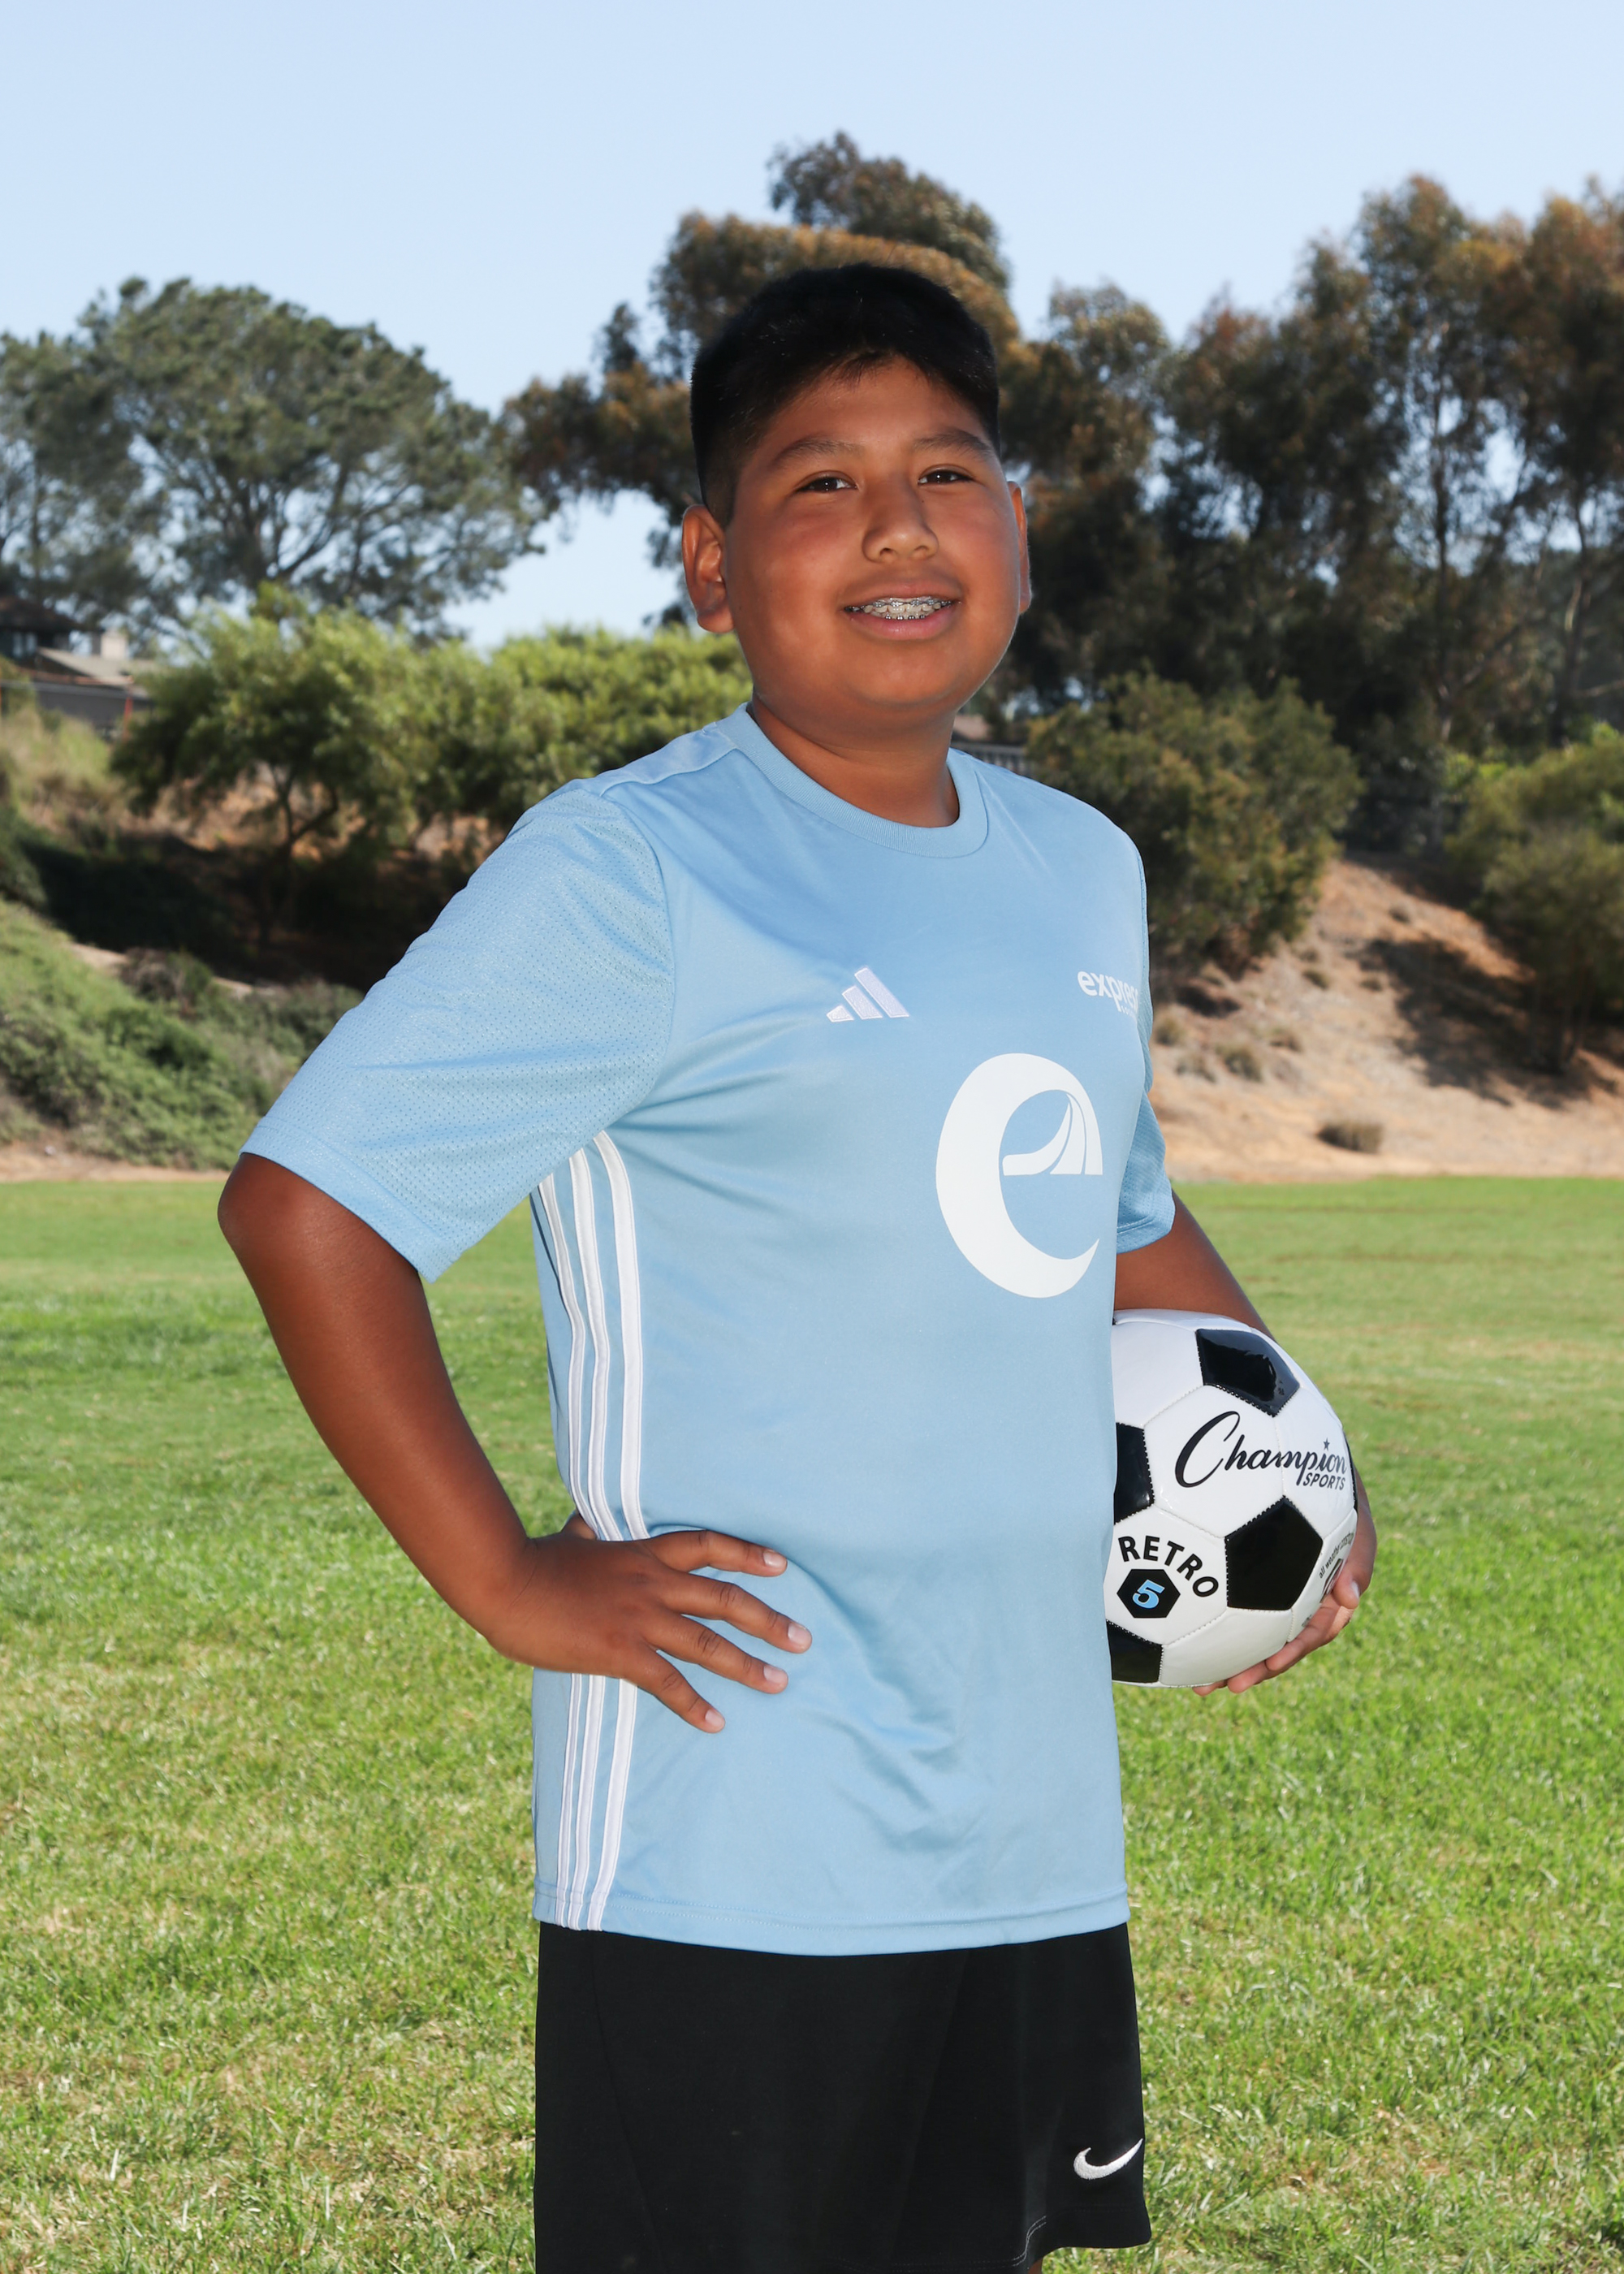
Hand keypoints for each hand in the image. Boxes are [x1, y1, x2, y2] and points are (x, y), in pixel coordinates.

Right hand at [489, 1515, 811, 1732]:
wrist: (506, 1581)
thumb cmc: (536, 1560)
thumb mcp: (574, 1538)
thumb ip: (592, 1532)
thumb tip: (589, 1524)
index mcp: (644, 1553)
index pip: (708, 1546)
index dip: (748, 1554)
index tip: (781, 1566)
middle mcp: (652, 1583)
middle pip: (724, 1599)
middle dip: (768, 1620)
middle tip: (803, 1640)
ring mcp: (639, 1618)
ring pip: (707, 1643)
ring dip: (747, 1665)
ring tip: (779, 1683)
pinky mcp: (620, 1651)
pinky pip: (667, 1682)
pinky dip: (694, 1705)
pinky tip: (716, 1723)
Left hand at [1193, 1465, 1375, 1696]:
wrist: (1283, 1432)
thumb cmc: (1320, 1466)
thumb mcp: (1350, 1504)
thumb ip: (1359, 1550)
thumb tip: (1352, 1599)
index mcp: (1329, 1578)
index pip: (1318, 1627)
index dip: (1294, 1649)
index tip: (1269, 1665)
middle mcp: (1302, 1583)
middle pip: (1282, 1637)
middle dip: (1257, 1665)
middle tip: (1223, 1686)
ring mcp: (1274, 1575)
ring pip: (1255, 1626)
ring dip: (1232, 1654)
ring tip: (1199, 1681)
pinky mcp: (1242, 1567)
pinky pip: (1231, 1600)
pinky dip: (1213, 1620)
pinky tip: (1182, 1637)